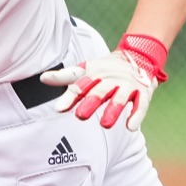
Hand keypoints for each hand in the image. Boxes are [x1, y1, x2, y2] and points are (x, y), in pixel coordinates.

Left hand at [40, 35, 169, 131]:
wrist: (138, 57)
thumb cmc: (106, 69)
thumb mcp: (86, 70)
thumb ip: (66, 77)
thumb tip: (43, 78)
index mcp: (95, 73)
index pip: (80, 85)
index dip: (70, 97)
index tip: (59, 109)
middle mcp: (111, 79)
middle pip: (100, 90)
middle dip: (91, 102)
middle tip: (81, 115)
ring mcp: (127, 85)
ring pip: (120, 98)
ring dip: (113, 110)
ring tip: (105, 124)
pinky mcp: (143, 92)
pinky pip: (141, 104)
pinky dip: (137, 115)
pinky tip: (130, 127)